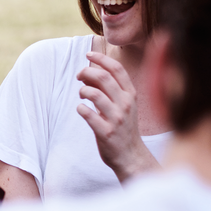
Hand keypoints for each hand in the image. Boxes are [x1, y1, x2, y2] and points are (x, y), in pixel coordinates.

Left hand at [76, 51, 159, 181]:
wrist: (131, 155)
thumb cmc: (123, 126)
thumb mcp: (124, 104)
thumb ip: (111, 88)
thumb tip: (89, 72)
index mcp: (131, 94)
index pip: (117, 69)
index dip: (101, 59)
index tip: (88, 55)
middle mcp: (126, 104)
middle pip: (103, 78)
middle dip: (86, 72)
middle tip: (79, 77)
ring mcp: (117, 118)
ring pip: (94, 94)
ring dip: (83, 91)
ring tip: (82, 95)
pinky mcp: (106, 132)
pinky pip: (87, 114)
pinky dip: (80, 109)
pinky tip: (82, 110)